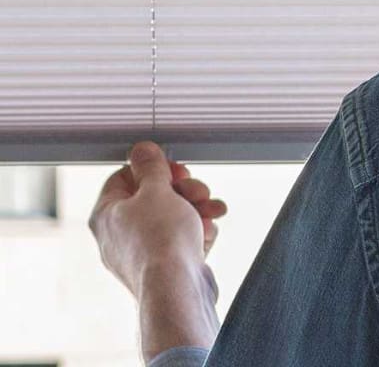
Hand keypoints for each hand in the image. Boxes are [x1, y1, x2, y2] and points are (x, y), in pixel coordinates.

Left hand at [88, 140, 227, 299]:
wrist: (176, 288)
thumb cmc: (160, 240)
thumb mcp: (157, 189)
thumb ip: (151, 167)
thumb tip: (141, 149)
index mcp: (106, 214)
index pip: (125, 177)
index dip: (154, 168)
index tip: (175, 169)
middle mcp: (118, 235)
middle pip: (154, 196)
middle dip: (184, 190)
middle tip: (198, 191)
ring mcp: (141, 253)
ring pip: (173, 216)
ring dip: (197, 208)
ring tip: (213, 211)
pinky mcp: (163, 267)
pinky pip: (181, 238)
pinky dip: (197, 232)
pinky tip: (207, 233)